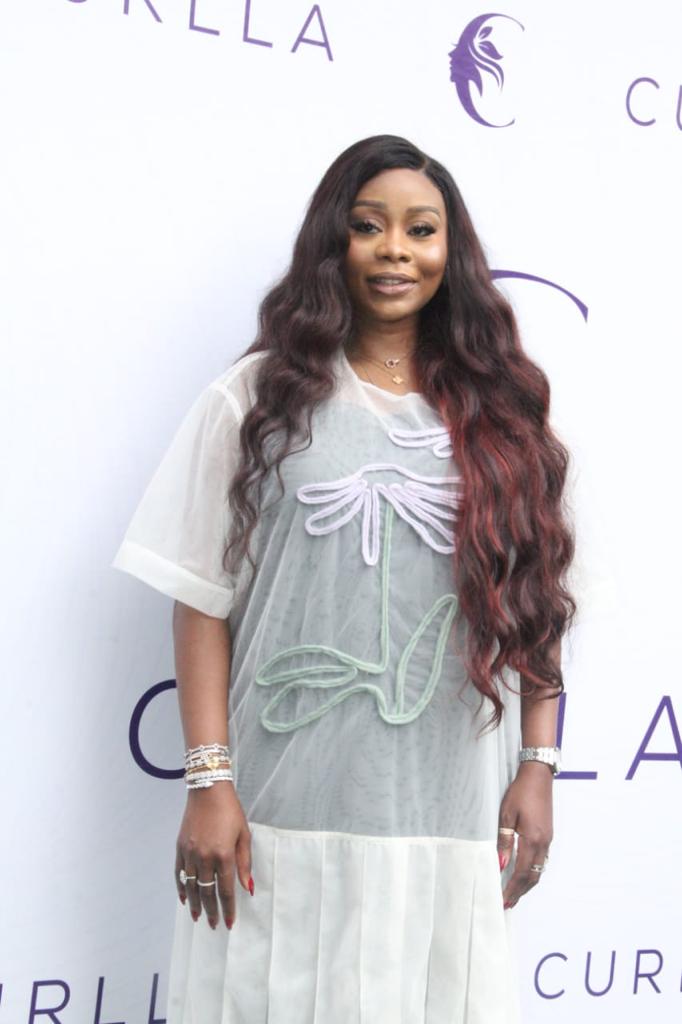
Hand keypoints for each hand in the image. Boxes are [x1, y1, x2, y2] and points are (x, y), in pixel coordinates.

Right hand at [175, 782, 253, 929]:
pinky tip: (184, 899)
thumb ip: (245, 863)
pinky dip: (181, 888)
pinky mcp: (180, 847)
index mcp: (224, 854)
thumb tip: (248, 888)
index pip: (226, 889)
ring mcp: (189, 853)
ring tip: (198, 917)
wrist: (208, 790)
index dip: (228, 908)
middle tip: (214, 925)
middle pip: (207, 892)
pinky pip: (179, 873)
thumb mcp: (244, 834)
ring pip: (192, 886)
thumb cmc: (230, 810)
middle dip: (212, 911)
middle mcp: (204, 857)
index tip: (230, 923)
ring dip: (195, 904)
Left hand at [497, 761, 552, 909]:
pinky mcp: (548, 835)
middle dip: (519, 893)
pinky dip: (533, 873)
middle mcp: (543, 844)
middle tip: (507, 904)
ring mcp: (548, 840)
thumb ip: (504, 842)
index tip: (501, 901)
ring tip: (514, 894)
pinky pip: (542, 861)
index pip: (520, 873)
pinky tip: (524, 874)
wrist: (538, 776)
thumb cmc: (520, 793)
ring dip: (527, 885)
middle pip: (532, 877)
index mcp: (532, 840)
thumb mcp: (506, 816)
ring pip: (539, 871)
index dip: (511, 890)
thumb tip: (501, 865)